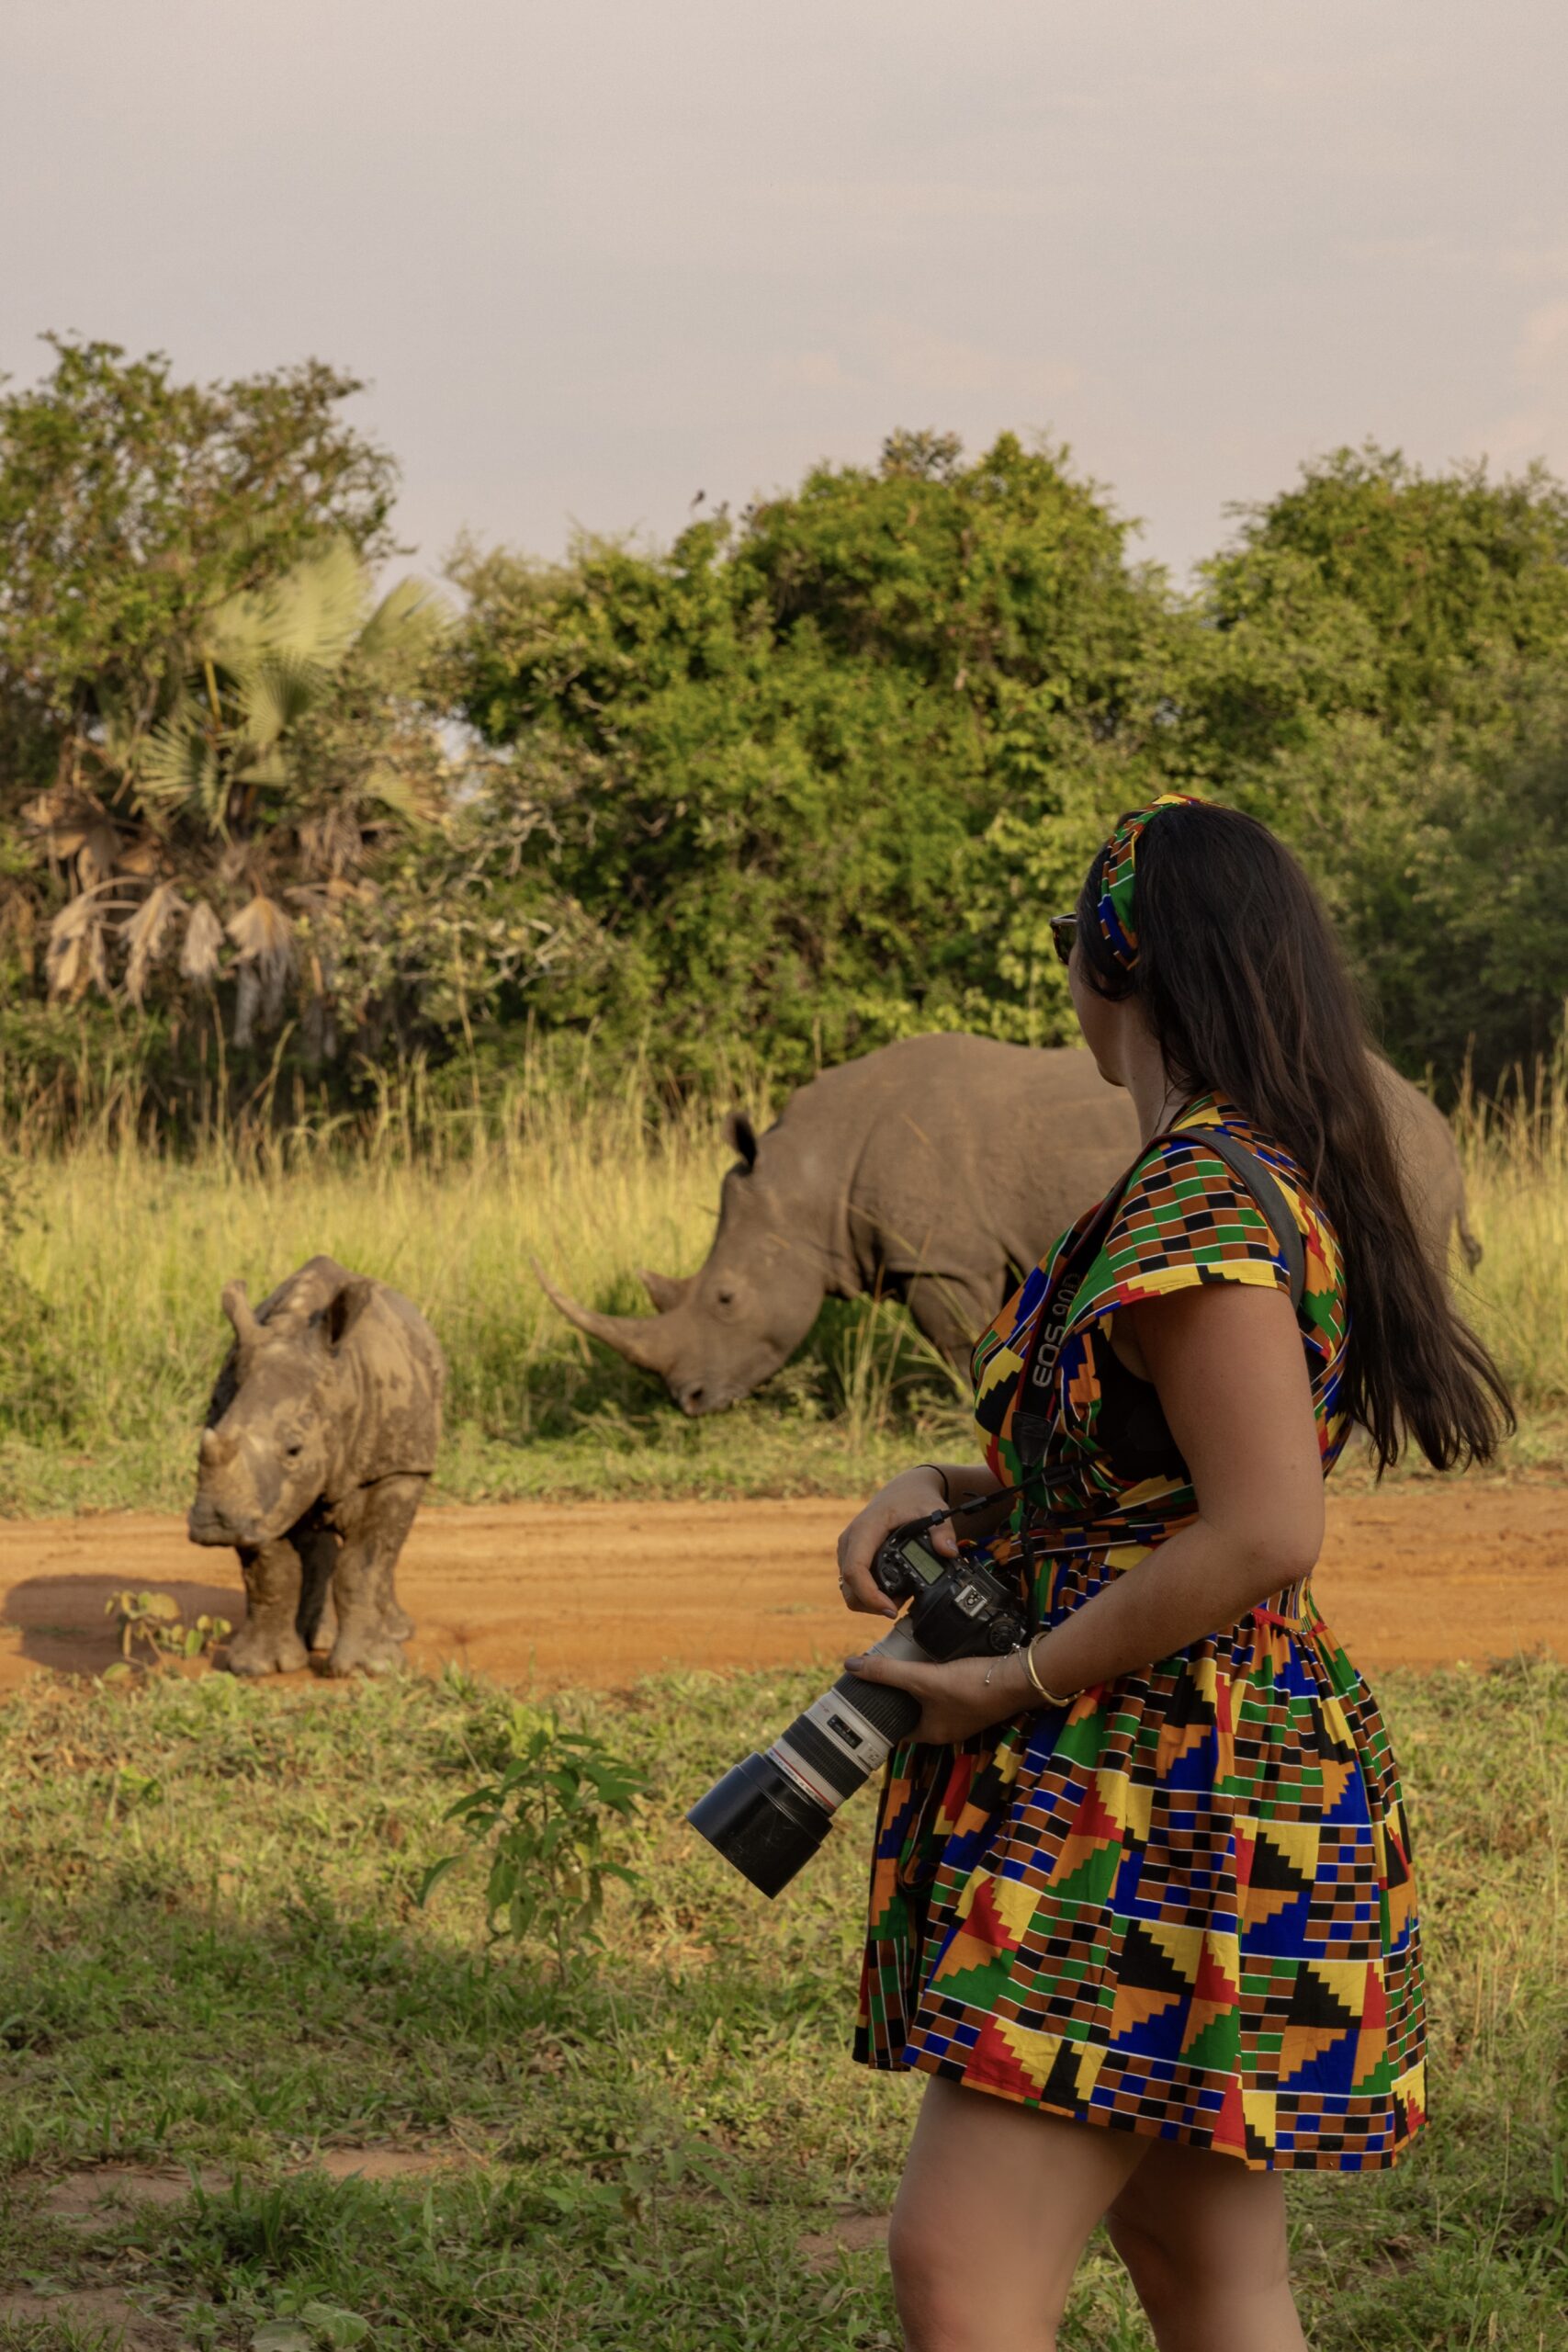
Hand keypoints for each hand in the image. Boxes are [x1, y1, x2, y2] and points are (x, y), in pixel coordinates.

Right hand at [835, 1467, 957, 1617]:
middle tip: (899, 1607)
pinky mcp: (851, 1556)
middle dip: (871, 1604)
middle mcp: (850, 1540)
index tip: (890, 1608)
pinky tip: (891, 1592)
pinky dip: (869, 1593)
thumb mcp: (933, 1509)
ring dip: (870, 1601)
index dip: (869, 1594)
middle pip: (848, 1585)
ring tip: (898, 1599)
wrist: (904, 1489)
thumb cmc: (915, 1498)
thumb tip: (948, 1551)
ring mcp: (848, 1549)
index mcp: (865, 1529)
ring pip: (848, 1588)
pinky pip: (852, 1582)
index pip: (855, 1569)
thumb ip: (943, 1531)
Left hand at [842, 1642, 1033, 1743]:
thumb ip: (888, 1672)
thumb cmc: (972, 1686)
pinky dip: (935, 1679)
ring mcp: (962, 1715)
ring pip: (929, 1702)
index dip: (878, 1715)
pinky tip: (930, 1659)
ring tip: (898, 1664)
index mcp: (931, 1733)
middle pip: (911, 1714)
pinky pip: (945, 1691)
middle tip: (876, 1676)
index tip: (862, 1698)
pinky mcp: (974, 1698)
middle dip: (895, 1697)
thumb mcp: (923, 1679)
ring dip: (916, 1686)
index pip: (895, 1730)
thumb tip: (851, 1666)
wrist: (1018, 1678)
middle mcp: (946, 1729)